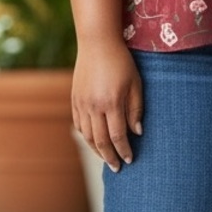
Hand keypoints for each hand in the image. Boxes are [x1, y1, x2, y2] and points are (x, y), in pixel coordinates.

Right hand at [72, 36, 142, 172]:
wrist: (97, 43)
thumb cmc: (121, 62)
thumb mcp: (135, 83)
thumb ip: (136, 109)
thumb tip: (137, 132)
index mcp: (111, 103)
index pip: (117, 136)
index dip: (124, 150)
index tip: (130, 160)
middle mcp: (94, 106)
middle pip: (100, 141)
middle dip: (109, 157)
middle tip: (117, 168)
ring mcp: (81, 103)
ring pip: (87, 136)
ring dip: (96, 150)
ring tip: (106, 158)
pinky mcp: (75, 100)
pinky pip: (79, 125)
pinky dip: (86, 136)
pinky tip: (94, 140)